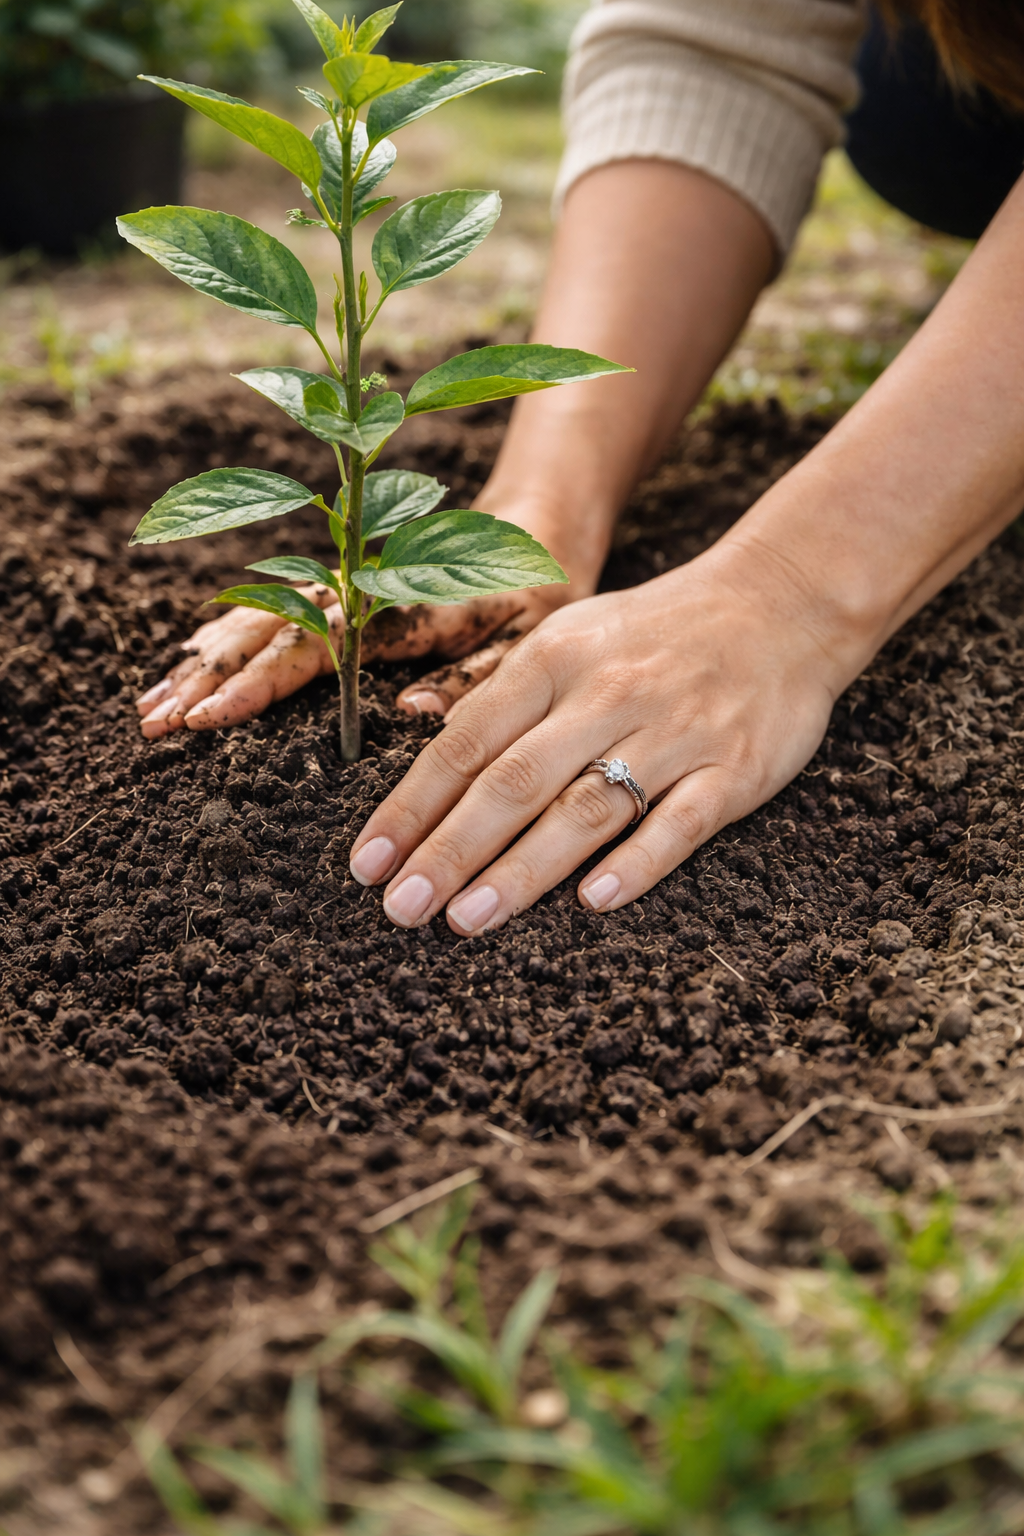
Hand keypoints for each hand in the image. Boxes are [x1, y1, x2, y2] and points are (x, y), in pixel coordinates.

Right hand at [135, 578, 568, 739]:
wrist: (536, 530)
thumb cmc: (537, 596)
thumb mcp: (526, 640)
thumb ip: (474, 677)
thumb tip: (410, 712)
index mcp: (399, 604)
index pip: (312, 648)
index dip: (256, 686)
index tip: (206, 721)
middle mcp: (357, 589)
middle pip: (264, 631)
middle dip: (204, 679)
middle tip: (152, 725)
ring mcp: (340, 585)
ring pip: (255, 620)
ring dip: (202, 662)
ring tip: (150, 707)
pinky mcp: (336, 589)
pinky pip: (267, 613)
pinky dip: (222, 640)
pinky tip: (186, 665)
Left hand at [347, 540, 866, 931]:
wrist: (783, 603)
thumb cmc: (656, 633)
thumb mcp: (571, 636)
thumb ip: (503, 691)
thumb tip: (421, 734)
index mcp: (555, 658)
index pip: (466, 742)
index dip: (412, 807)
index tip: (367, 865)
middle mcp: (607, 694)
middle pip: (513, 782)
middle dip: (449, 851)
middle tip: (402, 909)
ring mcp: (674, 733)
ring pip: (586, 809)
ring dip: (523, 869)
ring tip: (467, 918)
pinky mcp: (734, 770)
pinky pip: (679, 824)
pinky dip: (636, 864)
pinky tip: (592, 903)